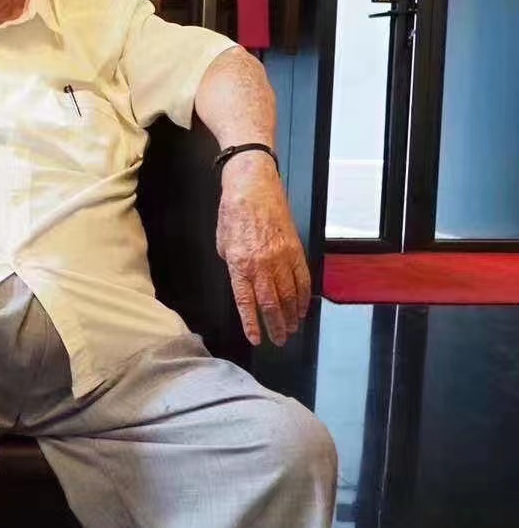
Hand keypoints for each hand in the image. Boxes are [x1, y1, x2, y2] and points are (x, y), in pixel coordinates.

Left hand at [216, 154, 311, 347]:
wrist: (254, 187)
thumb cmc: (233, 213)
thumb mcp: (223, 243)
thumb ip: (232, 266)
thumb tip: (242, 282)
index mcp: (239, 264)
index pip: (247, 302)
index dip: (253, 323)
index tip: (257, 339)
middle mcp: (262, 264)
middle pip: (271, 303)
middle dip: (276, 325)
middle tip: (280, 339)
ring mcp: (282, 257)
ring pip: (290, 295)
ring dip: (292, 315)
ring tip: (292, 328)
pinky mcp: (295, 249)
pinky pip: (303, 279)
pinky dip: (304, 296)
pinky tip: (303, 307)